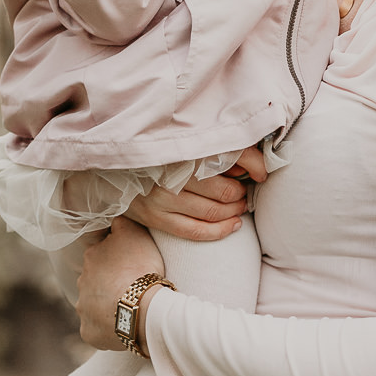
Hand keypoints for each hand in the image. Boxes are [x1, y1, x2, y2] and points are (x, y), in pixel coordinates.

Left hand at [77, 219, 163, 349]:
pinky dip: (106, 329)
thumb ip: (121, 223)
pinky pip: (96, 329)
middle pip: (95, 281)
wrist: (142, 307)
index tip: (130, 267)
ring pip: (93, 306)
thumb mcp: (134, 233)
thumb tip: (114, 216)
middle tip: (130, 288)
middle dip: (108, 284)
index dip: (116, 261)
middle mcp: (81, 283)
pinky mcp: (87, 332)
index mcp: (91, 258)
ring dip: (106, 306)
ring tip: (128, 310)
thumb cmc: (140, 268)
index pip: (101, 255)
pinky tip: (122, 328)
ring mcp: (83, 309)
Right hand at [125, 146, 266, 241]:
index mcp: (181, 150)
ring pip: (211, 212)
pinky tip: (233, 225)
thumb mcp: (187, 144)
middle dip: (241, 193)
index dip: (253, 167)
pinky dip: (219, 231)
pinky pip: (195, 232)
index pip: (230, 157)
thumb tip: (257, 167)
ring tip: (240, 206)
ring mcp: (161, 198)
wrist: (114, 169)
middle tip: (245, 190)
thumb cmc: (159, 155)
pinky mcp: (155, 217)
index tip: (261, 172)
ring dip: (233, 211)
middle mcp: (170, 174)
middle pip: (222, 190)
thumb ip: (223, 149)